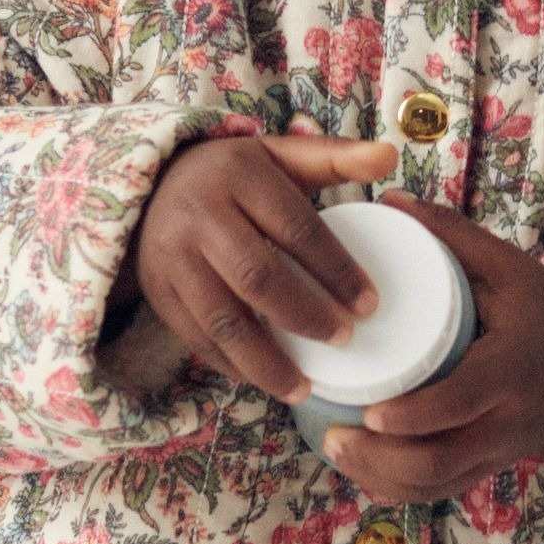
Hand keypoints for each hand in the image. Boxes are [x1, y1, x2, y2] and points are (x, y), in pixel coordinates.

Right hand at [119, 130, 399, 398]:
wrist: (154, 186)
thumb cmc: (235, 177)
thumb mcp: (281, 155)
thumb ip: (336, 157)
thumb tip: (389, 156)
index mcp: (239, 175)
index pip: (296, 228)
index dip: (336, 270)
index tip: (369, 305)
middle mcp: (200, 214)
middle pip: (258, 276)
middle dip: (306, 316)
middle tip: (344, 340)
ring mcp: (172, 255)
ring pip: (223, 319)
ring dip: (266, 360)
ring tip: (303, 388)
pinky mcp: (157, 289)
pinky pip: (196, 337)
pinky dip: (230, 364)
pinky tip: (262, 379)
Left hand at [324, 206, 543, 501]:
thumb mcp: (507, 266)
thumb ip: (450, 233)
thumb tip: (387, 198)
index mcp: (514, 367)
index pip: (462, 402)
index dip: (414, 416)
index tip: (368, 413)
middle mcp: (512, 420)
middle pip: (441, 462)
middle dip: (380, 460)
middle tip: (332, 436)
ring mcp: (503, 451)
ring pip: (437, 486)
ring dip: (382, 479)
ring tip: (336, 451)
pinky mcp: (494, 467)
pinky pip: (442, 492)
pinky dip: (399, 489)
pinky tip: (363, 471)